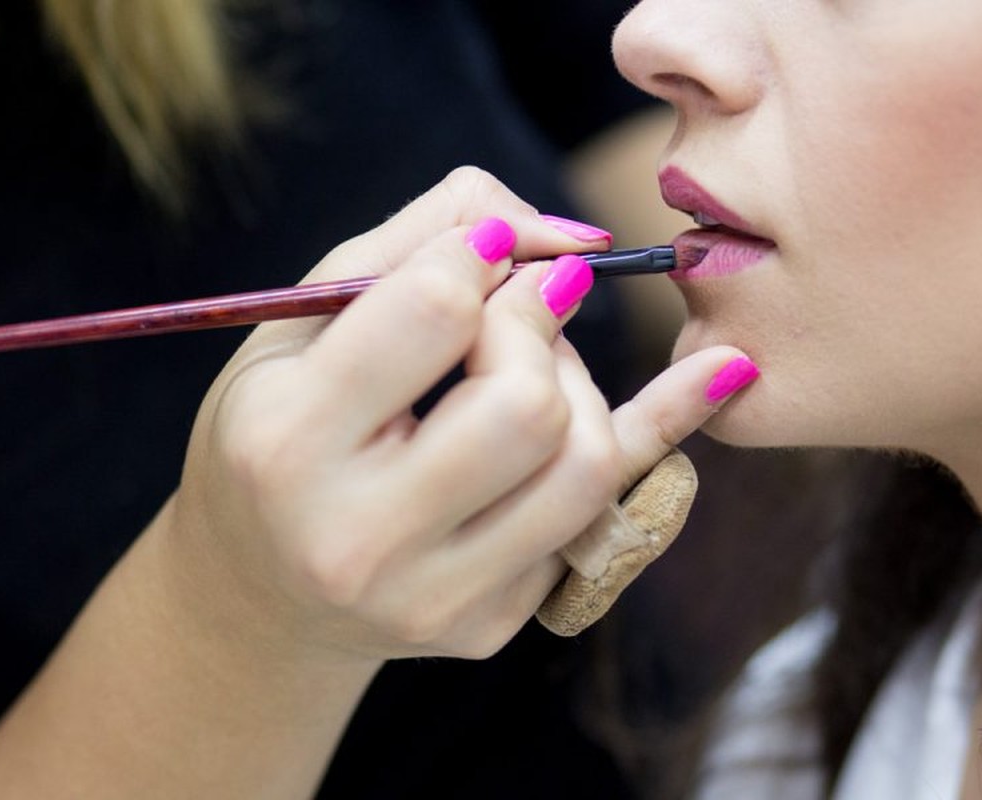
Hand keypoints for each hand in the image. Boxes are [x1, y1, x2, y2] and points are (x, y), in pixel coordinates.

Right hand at [167, 167, 755, 664]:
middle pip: (526, 404)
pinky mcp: (486, 626)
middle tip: (516, 307)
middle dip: (537, 326)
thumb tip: (561, 234)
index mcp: (285, 444)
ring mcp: (429, 598)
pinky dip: (656, 429)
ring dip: (578, 382)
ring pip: (583, 464)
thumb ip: (419, 242)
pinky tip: (720, 373)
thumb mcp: (304, 324)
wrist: (260, 592)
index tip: (489, 246)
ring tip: (531, 364)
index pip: (431, 314)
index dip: (481, 252)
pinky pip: (601, 515)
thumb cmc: (275, 433)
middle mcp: (354, 538)